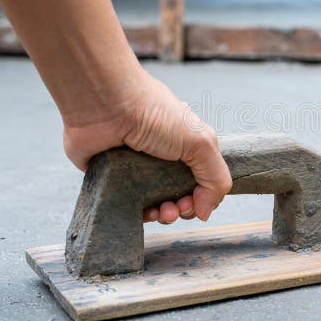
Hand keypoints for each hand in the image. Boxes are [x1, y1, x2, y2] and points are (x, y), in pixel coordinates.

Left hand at [62, 69, 231, 223]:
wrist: (105, 105)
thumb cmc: (154, 114)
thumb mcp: (201, 142)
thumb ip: (215, 177)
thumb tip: (205, 211)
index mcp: (185, 145)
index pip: (200, 180)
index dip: (201, 197)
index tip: (195, 203)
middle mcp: (162, 157)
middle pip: (178, 195)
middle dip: (182, 209)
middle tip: (176, 209)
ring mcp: (136, 168)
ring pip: (153, 203)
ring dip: (162, 215)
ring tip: (161, 213)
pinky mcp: (111, 177)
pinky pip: (125, 203)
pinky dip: (136, 213)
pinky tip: (143, 213)